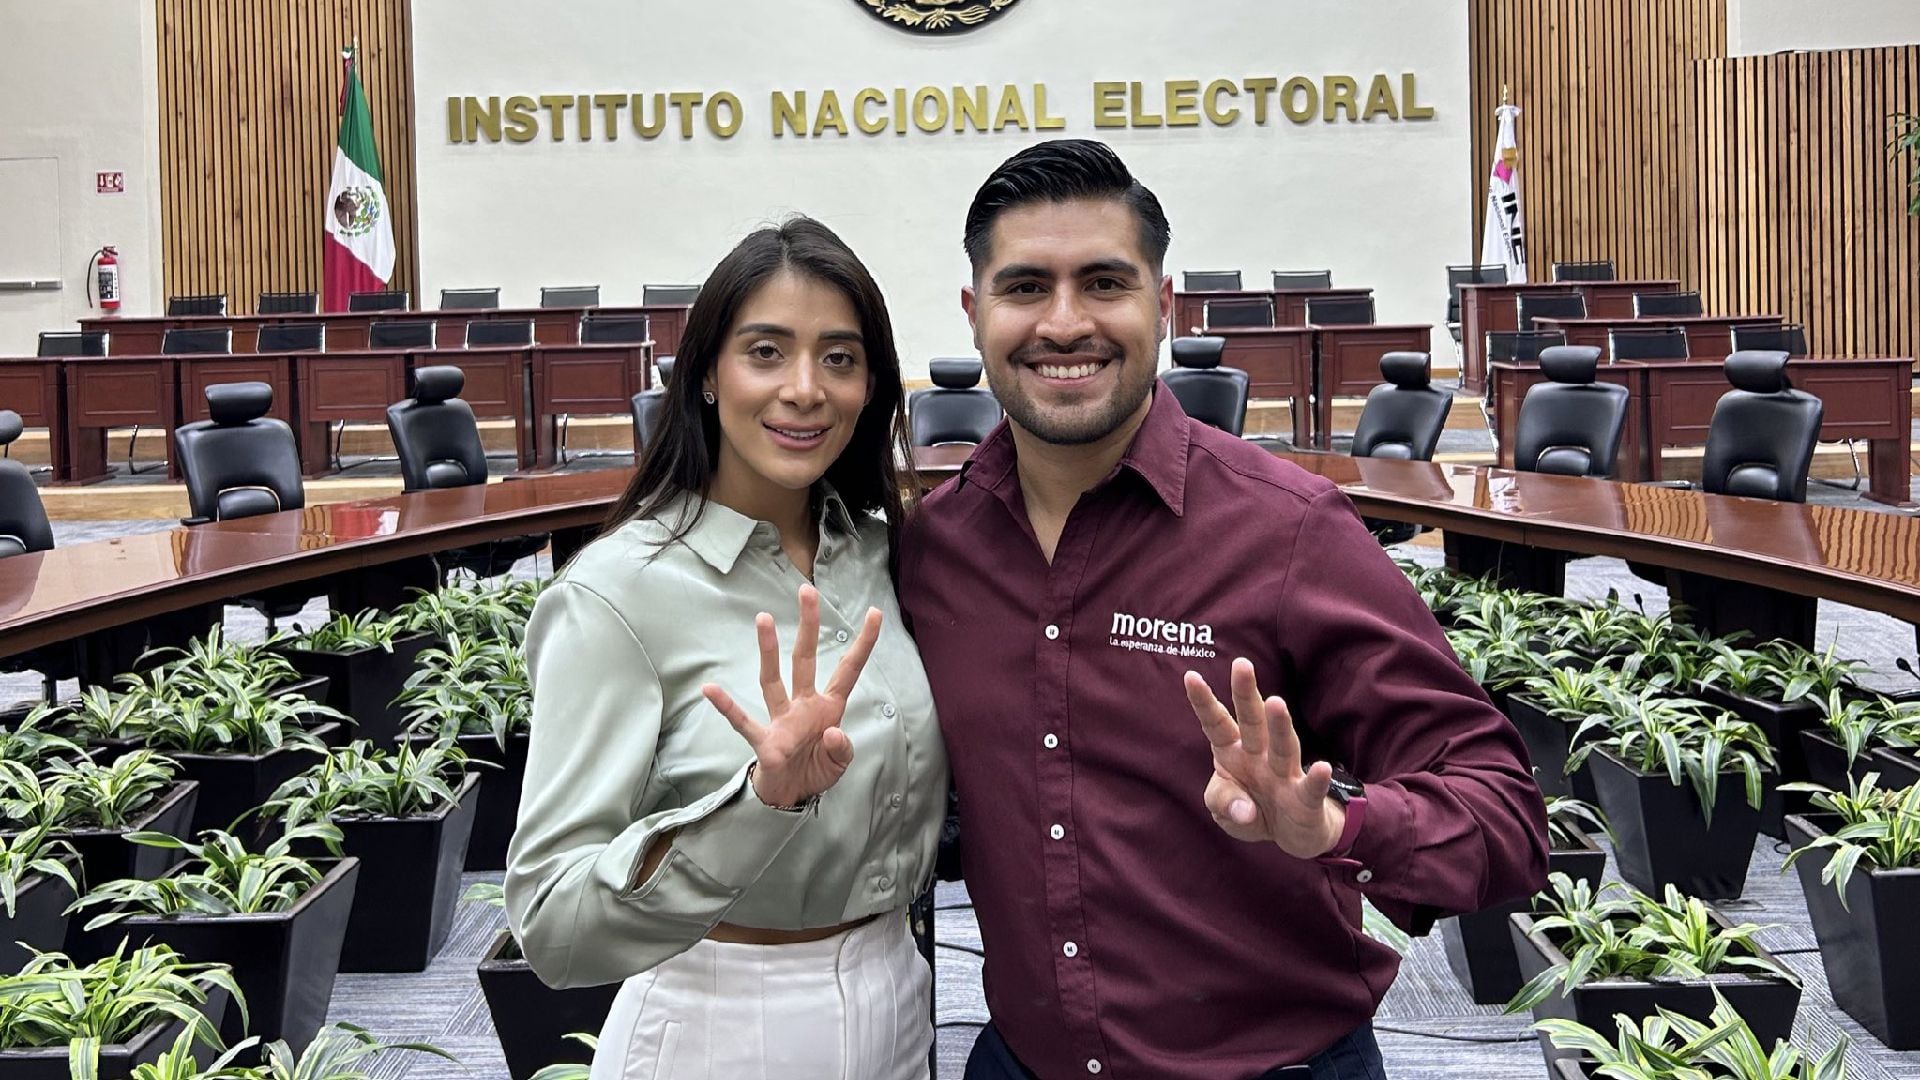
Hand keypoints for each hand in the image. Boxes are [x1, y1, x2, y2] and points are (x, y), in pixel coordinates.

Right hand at [702, 583, 881, 808]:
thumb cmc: (815, 770)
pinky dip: (727, 707)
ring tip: (764, 620)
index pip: (848, 669)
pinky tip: (711, 689)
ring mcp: (781, 720)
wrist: (791, 796)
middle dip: (808, 626)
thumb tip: (832, 732)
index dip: (863, 643)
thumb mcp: (839, 763)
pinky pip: (742, 721)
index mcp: (828, 707)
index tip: (876, 613)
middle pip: (805, 658)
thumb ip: (842, 748)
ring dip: (768, 651)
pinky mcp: (764, 741)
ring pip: (773, 679)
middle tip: (808, 591)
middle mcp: (803, 705)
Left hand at [1183, 658, 1345, 858]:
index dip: (1204, 702)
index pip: (1216, 724)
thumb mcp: (1224, 810)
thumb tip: (1245, 811)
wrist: (1291, 835)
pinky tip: (1321, 768)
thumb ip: (1224, 803)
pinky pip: (1311, 788)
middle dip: (1246, 694)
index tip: (1190, 676)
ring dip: (1279, 726)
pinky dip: (1317, 780)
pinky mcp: (1307, 799)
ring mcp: (1285, 776)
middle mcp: (1260, 757)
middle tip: (1241, 664)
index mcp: (1233, 753)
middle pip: (1252, 722)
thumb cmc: (1251, 810)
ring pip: (1282, 746)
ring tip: (1276, 703)